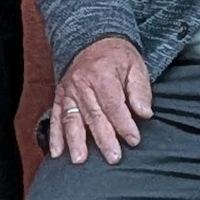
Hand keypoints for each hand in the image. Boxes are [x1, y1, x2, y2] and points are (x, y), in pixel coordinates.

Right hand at [49, 36, 153, 165]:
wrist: (92, 39)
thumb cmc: (118, 56)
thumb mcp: (135, 65)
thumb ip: (140, 90)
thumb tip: (144, 113)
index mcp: (102, 74)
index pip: (113, 104)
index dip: (124, 124)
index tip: (134, 140)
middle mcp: (82, 83)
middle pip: (93, 115)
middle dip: (103, 138)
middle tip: (113, 158)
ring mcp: (68, 90)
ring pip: (72, 118)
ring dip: (75, 141)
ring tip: (79, 160)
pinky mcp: (60, 96)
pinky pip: (56, 117)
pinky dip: (55, 135)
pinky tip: (56, 152)